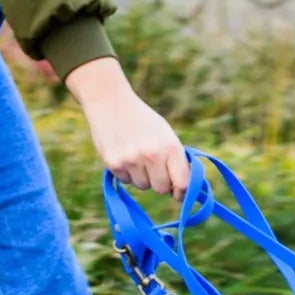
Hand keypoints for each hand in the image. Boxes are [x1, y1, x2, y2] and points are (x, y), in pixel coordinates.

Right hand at [66, 56, 190, 198]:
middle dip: (160, 182)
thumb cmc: (143, 120)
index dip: (182, 192)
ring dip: (142, 177)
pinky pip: (125, 180)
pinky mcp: (114, 163)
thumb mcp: (165, 134)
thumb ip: (176, 159)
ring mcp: (132, 160)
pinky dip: (126, 172)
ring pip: (143, 185)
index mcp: (171, 147)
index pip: (183, 183)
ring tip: (136, 155)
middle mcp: (152, 155)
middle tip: (154, 168)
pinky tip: (123, 154)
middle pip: (162, 188)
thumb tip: (184, 188)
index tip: (178, 193)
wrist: (110, 101)